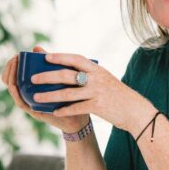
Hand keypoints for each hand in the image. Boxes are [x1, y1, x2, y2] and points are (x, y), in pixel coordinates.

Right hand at [0, 46, 89, 132]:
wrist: (78, 116)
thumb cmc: (68, 95)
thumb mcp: (58, 77)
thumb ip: (47, 63)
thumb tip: (35, 47)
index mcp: (30, 87)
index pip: (13, 75)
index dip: (10, 65)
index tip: (16, 56)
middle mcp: (27, 94)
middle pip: (9, 81)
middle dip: (9, 69)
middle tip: (14, 59)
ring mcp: (29, 103)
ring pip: (12, 90)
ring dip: (10, 77)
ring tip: (14, 65)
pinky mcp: (34, 111)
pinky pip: (20, 102)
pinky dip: (15, 92)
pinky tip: (14, 84)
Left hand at [31, 53, 154, 133]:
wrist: (135, 110)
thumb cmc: (117, 95)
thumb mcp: (105, 79)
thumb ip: (90, 74)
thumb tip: (68, 70)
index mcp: (97, 69)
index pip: (76, 59)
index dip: (60, 57)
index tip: (46, 56)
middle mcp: (96, 78)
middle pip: (67, 75)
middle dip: (48, 76)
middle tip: (33, 78)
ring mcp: (97, 92)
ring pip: (68, 93)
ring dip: (50, 95)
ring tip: (36, 98)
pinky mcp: (98, 106)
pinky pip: (77, 108)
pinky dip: (64, 110)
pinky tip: (54, 112)